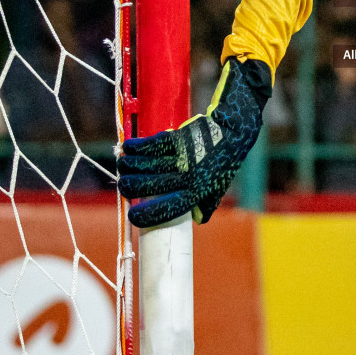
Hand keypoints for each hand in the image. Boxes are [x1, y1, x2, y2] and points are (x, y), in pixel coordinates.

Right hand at [117, 57, 271, 226]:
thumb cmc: (221, 164)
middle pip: (150, 186)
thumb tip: (196, 221)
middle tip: (124, 185)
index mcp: (196, 193)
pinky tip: (129, 148)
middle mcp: (188, 177)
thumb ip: (205, 206)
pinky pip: (152, 144)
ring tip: (123, 166)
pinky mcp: (178, 139)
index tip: (132, 216)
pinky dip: (137, 146)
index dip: (147, 215)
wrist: (232, 133)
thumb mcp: (217, 189)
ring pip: (147, 165)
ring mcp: (183, 157)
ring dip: (130, 166)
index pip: (168, 209)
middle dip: (130, 187)